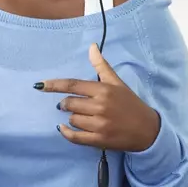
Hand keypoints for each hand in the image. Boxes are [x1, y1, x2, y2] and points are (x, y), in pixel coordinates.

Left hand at [36, 44, 159, 151]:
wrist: (148, 130)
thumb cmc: (130, 104)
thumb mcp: (117, 83)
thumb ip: (102, 65)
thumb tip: (92, 46)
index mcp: (103, 90)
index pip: (73, 85)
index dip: (54, 85)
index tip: (39, 85)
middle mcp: (100, 106)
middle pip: (69, 103)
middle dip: (67, 104)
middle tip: (73, 105)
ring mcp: (99, 124)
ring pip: (72, 119)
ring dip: (73, 118)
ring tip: (85, 117)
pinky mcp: (99, 140)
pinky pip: (74, 137)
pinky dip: (66, 133)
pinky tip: (63, 129)